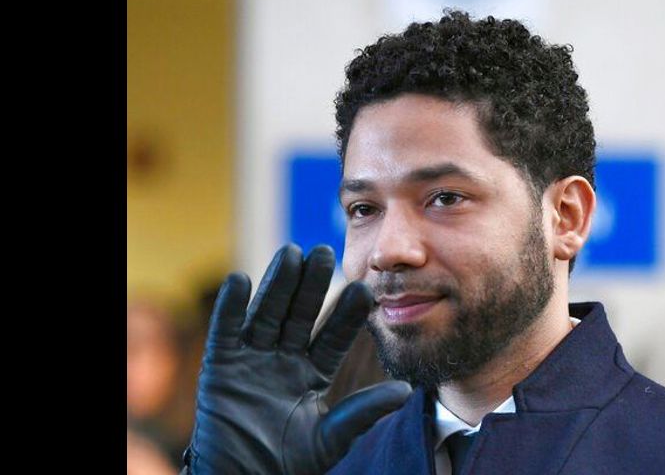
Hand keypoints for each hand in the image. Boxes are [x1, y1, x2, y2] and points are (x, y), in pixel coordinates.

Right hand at [183, 244, 411, 473]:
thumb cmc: (289, 464)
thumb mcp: (332, 436)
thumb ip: (363, 411)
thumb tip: (405, 390)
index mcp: (312, 372)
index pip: (334, 337)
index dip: (347, 315)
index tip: (365, 289)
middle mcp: (283, 359)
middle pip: (300, 315)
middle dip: (312, 285)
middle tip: (326, 251)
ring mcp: (251, 360)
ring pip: (267, 314)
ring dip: (276, 284)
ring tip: (290, 252)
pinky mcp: (219, 368)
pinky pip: (225, 333)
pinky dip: (230, 308)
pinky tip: (239, 280)